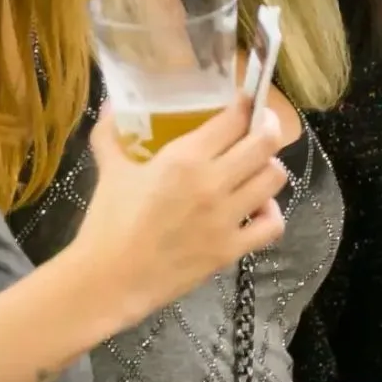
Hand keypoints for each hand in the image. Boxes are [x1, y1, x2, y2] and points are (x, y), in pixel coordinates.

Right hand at [74, 97, 288, 322]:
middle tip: (261, 126)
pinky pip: (272, 225)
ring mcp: (225, 218)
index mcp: (183, 158)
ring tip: (257, 166)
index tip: (247, 100)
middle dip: (268, 127)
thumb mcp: (109, 170)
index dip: (247, 104)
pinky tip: (258, 207)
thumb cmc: (107, 222)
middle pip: (265, 143)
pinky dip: (271, 212)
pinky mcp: (230, 249)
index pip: (234, 119)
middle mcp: (212, 183)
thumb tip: (113, 104)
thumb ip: (111, 134)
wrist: (108, 281)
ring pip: (274, 179)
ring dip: (270, 167)